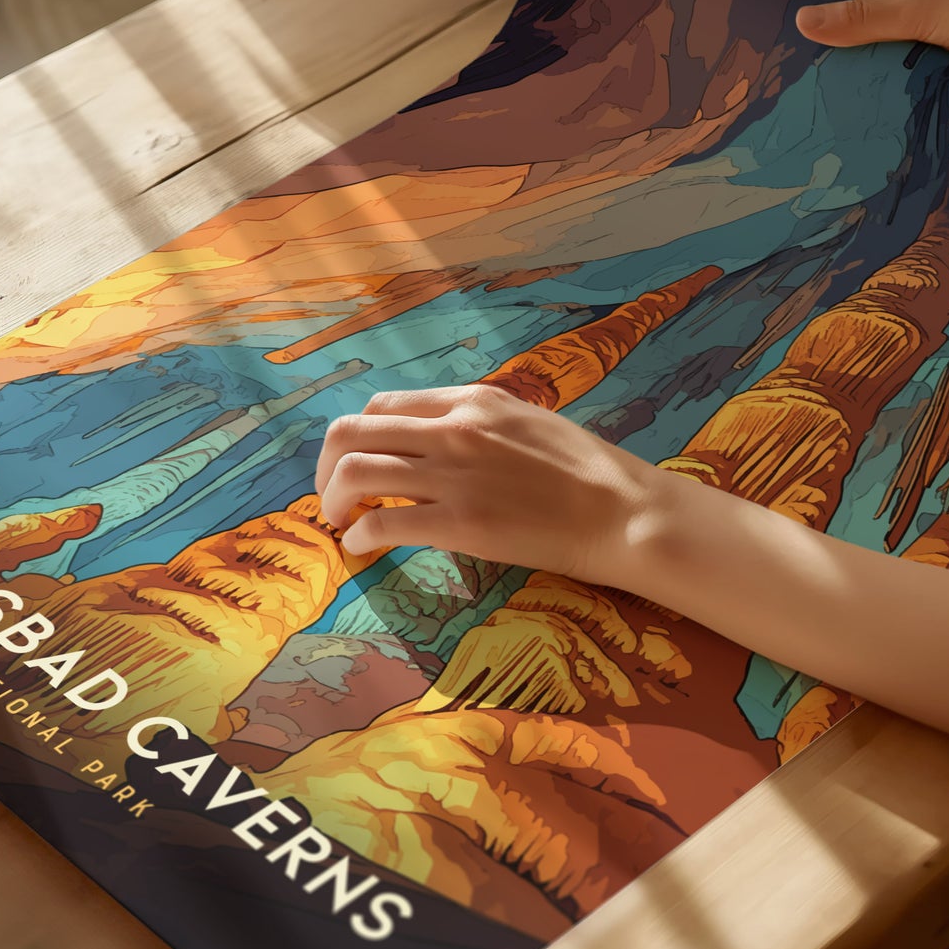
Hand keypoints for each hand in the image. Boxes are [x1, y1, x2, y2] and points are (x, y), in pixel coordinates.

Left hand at [315, 385, 663, 581]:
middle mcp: (452, 428)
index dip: (359, 436)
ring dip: (334, 500)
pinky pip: (382, 521)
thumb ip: (478, 422)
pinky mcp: (459, 522)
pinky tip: (363, 548)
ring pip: (355, 471)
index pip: (383, 405)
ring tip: (341, 523)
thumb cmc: (585, 471)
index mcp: (470, 401)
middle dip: (327, 467)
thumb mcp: (526, 421)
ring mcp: (453, 474)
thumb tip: (439, 437)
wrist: (621, 511)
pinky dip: (360, 536)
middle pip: (352, 431)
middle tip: (333, 496)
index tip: (357, 463)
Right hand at [796, 0, 948, 69]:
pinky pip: (921, 56)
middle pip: (875, 0)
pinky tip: (881, 94)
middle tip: (808, 53)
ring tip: (837, 80)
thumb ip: (862, 19)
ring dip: (875, 52)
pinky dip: (902, 71)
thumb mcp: (918, 9)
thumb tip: (803, 22)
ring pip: (898, 32)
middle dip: (846, 24)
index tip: (792, 8)